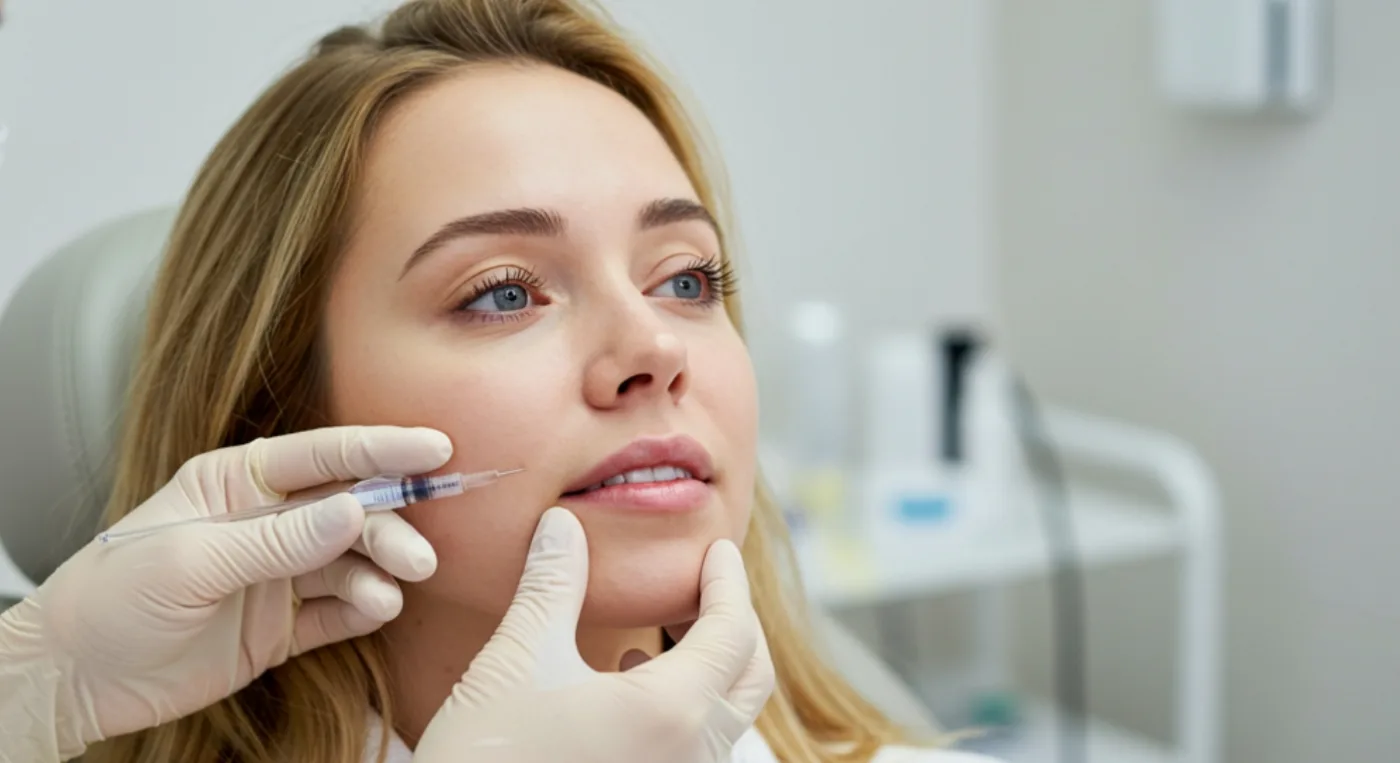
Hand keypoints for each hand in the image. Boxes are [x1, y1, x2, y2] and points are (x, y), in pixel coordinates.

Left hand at [0, 426, 451, 759]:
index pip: (322, 456)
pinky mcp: (282, 626)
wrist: (75, 681)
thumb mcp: (189, 561)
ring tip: (395, 591)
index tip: (435, 448)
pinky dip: (364, 609)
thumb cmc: (109, 601)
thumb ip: (276, 539)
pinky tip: (378, 609)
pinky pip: (338, 613)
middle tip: (420, 555)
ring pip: (351, 562)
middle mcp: (266, 523)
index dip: (381, 449)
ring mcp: (277, 575)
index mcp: (237, 484)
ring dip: (381, 571)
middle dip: (389, 527)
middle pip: (348, 511)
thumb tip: (352, 510)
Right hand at [413, 508, 774, 762]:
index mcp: (672, 713)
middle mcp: (692, 758)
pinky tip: (625, 689)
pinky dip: (684, 708)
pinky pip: (696, 748)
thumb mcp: (517, 659)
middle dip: (733, 624)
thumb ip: (552, 584)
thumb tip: (563, 525)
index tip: (715, 551)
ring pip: (724, 717)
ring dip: (708, 669)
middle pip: (750, 677)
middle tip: (699, 587)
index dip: (728, 582)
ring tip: (654, 638)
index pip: (734, 630)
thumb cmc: (486, 758)